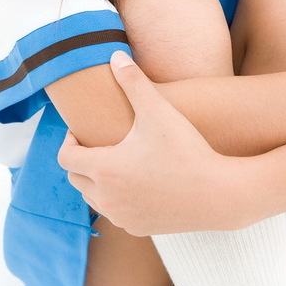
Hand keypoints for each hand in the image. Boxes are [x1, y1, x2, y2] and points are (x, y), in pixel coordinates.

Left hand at [58, 51, 231, 235]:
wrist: (219, 195)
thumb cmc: (187, 151)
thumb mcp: (158, 111)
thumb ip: (134, 82)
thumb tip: (115, 56)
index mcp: (104, 169)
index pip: (65, 158)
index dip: (69, 142)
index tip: (82, 131)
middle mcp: (107, 199)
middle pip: (75, 179)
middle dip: (81, 160)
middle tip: (98, 143)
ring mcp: (122, 218)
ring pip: (93, 199)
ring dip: (96, 181)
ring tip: (116, 160)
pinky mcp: (139, 229)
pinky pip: (115, 214)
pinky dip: (116, 199)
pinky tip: (136, 182)